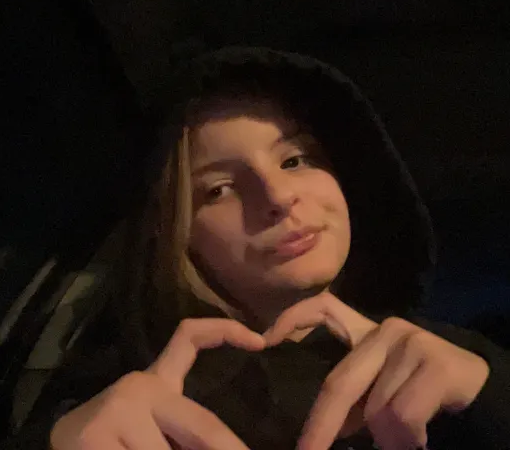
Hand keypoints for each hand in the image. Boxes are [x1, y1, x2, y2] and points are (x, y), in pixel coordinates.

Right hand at [50, 319, 264, 449]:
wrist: (56, 449)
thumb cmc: (112, 442)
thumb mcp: (155, 430)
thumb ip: (188, 430)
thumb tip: (234, 445)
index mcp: (156, 384)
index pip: (189, 338)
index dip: (226, 331)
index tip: (261, 343)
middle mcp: (139, 387)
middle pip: (203, 426)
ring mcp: (116, 410)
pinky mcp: (93, 437)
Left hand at [263, 292, 489, 449]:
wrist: (482, 396)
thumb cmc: (426, 394)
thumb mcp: (381, 392)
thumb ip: (354, 398)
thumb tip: (319, 429)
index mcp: (368, 334)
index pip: (323, 308)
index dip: (291, 319)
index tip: (264, 340)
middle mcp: (386, 330)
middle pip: (340, 382)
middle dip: (321, 427)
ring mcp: (411, 342)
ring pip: (376, 411)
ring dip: (387, 440)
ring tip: (405, 441)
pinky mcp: (436, 362)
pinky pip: (402, 418)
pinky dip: (407, 440)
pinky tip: (422, 438)